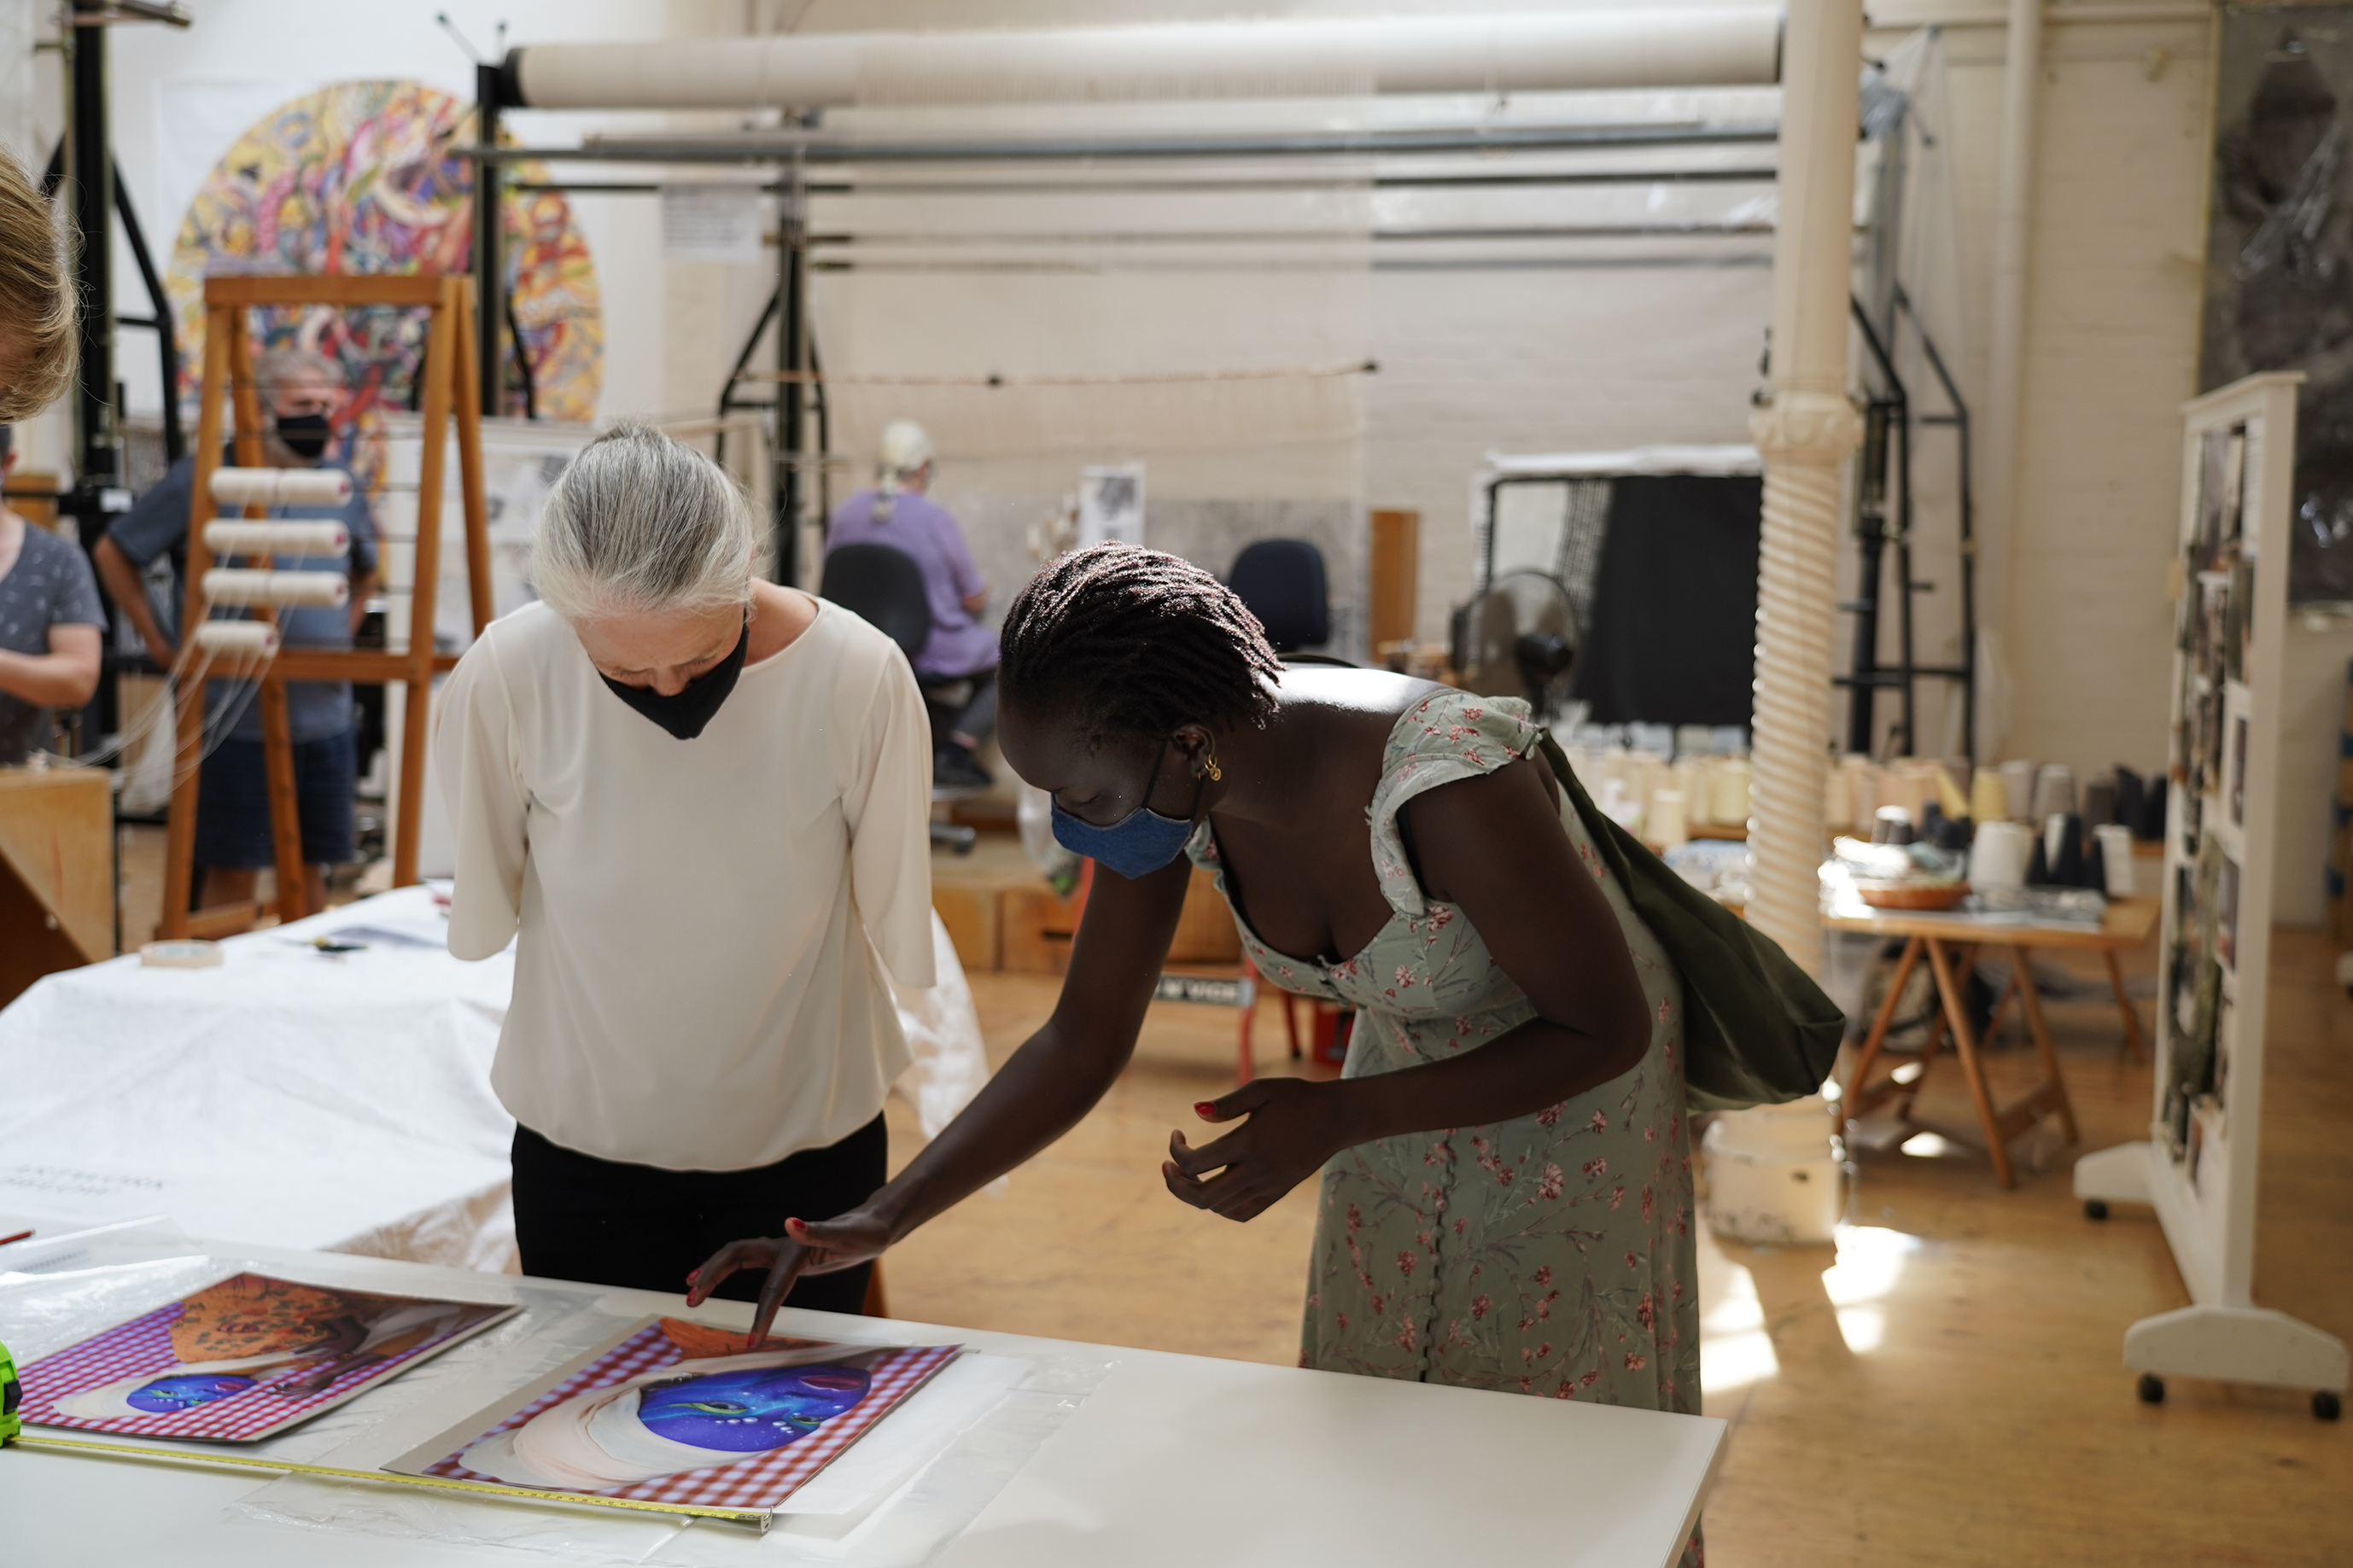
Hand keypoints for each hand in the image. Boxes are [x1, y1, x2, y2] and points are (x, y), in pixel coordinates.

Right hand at [685, 1209, 895, 1344]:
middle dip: (711, 1277)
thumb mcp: (849, 1235)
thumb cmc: (864, 1232)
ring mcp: (782, 1250)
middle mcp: (783, 1247)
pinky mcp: (785, 1256)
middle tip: (690, 1302)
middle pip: (735, 1255)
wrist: (873, 1225)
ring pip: (736, 1255)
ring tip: (690, 1290)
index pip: (772, 1286)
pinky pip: (747, 1261)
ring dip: (711, 1270)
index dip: (762, 1314)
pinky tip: (713, 1279)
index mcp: (795, 1249)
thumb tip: (790, 1222)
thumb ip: (820, 1231)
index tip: (752, 1343)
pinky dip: (726, 1269)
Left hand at [1163, 1078, 1356, 1222]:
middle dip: (1176, 1185)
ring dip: (1196, 1194)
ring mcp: (1268, 1186)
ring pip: (1220, 1208)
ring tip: (1189, 1174)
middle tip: (1167, 1167)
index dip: (1176, 1152)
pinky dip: (1221, 1207)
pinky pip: (1242, 1214)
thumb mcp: (1262, 1090)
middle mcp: (1257, 1171)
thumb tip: (1195, 1113)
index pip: (1196, 1163)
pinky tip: (1215, 1187)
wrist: (1336, 1118)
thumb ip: (1227, 1103)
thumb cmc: (1297, 1098)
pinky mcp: (1277, 1193)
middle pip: (1203, 1197)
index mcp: (1248, 1143)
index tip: (1176, 1134)